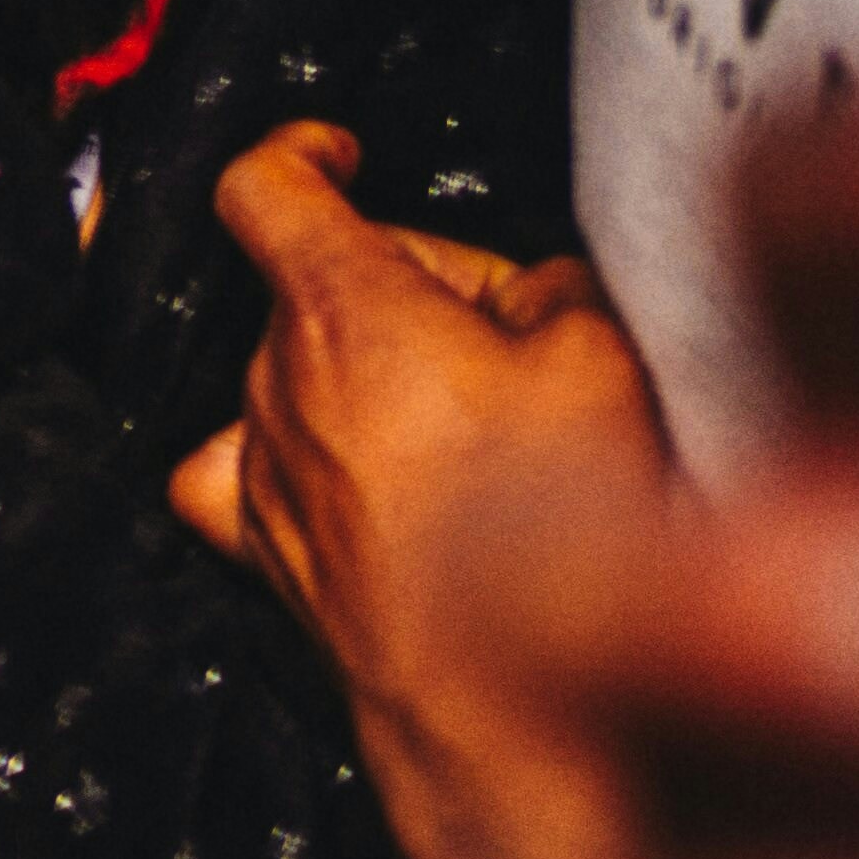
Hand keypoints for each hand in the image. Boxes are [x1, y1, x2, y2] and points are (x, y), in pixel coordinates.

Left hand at [169, 123, 661, 858]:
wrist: (504, 707)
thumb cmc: (551, 541)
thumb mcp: (606, 362)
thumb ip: (560, 291)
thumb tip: (539, 291)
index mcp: (344, 310)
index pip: (266, 186)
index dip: (300, 152)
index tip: (336, 152)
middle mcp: (275, 383)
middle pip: (327, 288)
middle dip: (415, 293)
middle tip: (514, 344)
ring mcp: (262, 468)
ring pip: (306, 378)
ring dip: (378, 383)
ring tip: (478, 436)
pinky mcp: (266, 546)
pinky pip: (251, 471)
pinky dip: (301, 456)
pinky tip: (364, 475)